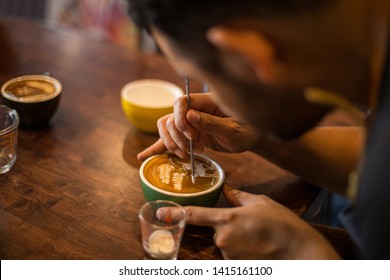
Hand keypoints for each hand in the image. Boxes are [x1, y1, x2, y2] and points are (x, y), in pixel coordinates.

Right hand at [137, 93, 259, 160]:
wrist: (252, 136)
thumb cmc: (248, 130)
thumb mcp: (234, 129)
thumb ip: (213, 123)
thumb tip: (191, 116)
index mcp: (206, 102)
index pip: (181, 102)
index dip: (181, 119)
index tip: (193, 135)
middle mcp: (195, 110)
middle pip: (170, 117)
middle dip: (176, 136)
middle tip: (191, 149)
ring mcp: (190, 123)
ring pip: (165, 127)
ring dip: (170, 143)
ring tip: (185, 154)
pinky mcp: (189, 135)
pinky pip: (169, 139)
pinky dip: (156, 148)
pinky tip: (144, 157)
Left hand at [158, 185, 339, 258]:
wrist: (299, 251)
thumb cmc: (282, 224)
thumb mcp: (261, 203)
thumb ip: (239, 197)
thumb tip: (227, 190)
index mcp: (227, 219)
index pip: (195, 215)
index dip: (177, 214)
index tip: (162, 214)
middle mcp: (223, 239)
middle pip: (214, 230)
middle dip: (226, 227)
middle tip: (251, 227)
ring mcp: (229, 255)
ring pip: (224, 243)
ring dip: (235, 239)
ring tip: (257, 237)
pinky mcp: (236, 266)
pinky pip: (232, 255)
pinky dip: (241, 249)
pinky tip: (258, 246)